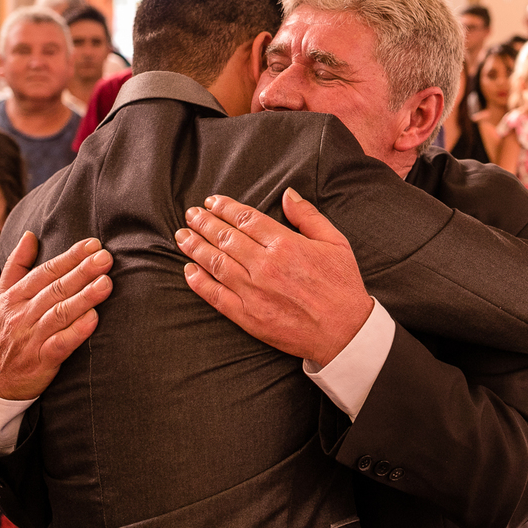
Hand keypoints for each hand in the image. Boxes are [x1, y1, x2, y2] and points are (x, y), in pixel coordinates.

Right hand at [0, 233, 112, 400]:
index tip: (93, 244)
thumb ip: (17, 266)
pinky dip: (77, 331)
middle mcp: (21, 315)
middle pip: (55, 290)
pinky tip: (94, 318)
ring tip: (106, 283)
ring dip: (84, 298)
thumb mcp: (2, 297)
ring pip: (59, 314)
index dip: (70, 257)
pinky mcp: (41, 360)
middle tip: (105, 257)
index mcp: (14, 297)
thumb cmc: (3, 330)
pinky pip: (60, 344)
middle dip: (82, 272)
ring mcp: (31, 338)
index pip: (45, 273)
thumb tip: (30, 235)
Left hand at [174, 189, 371, 366]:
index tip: (212, 202)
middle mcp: (265, 265)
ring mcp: (253, 291)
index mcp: (286, 244)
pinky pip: (215, 295)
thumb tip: (288, 195)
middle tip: (191, 214)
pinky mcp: (248, 316)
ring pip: (215, 263)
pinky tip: (188, 270)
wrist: (345, 332)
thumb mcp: (336, 243)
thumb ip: (309, 217)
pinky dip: (199, 282)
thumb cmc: (343, 286)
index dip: (225, 207)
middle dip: (204, 222)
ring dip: (195, 247)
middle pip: (225, 237)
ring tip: (182, 236)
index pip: (245, 219)